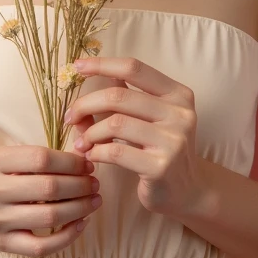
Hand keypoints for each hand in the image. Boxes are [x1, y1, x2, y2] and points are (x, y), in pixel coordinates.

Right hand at [0, 144, 101, 257]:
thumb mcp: (7, 155)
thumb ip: (38, 155)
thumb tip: (83, 159)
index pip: (41, 159)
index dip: (71, 162)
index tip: (87, 164)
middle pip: (48, 188)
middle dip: (80, 185)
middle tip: (95, 183)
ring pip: (49, 217)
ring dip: (80, 208)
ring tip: (94, 200)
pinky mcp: (2, 244)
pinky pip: (41, 247)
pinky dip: (67, 236)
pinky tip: (81, 223)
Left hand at [64, 56, 201, 216]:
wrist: (188, 192)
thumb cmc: (162, 149)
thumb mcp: (154, 117)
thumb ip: (130, 96)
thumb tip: (96, 75)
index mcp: (178, 94)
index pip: (134, 68)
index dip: (103, 64)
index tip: (78, 66)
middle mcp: (180, 114)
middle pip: (119, 96)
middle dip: (86, 104)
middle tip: (70, 116)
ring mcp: (173, 141)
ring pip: (115, 123)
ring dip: (90, 133)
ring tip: (82, 142)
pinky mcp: (160, 167)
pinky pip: (116, 152)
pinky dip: (96, 152)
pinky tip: (92, 156)